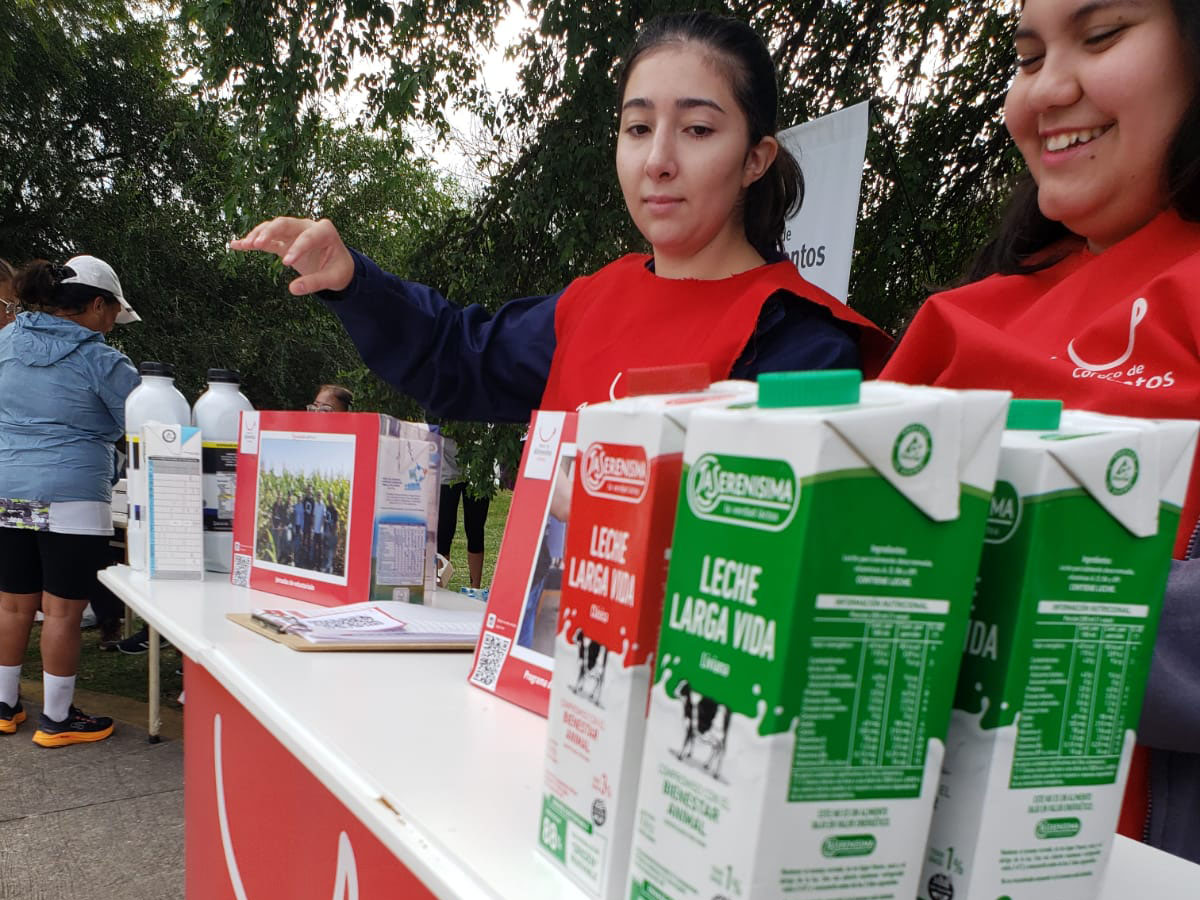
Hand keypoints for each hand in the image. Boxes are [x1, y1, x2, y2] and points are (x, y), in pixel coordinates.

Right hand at [229, 217, 355, 294]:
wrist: (338, 265)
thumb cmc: (339, 270)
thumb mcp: (333, 279)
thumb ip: (315, 283)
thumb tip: (293, 289)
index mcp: (325, 231)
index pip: (308, 237)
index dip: (297, 249)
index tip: (286, 264)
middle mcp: (307, 226)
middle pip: (284, 223)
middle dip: (270, 232)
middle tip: (257, 244)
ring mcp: (294, 232)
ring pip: (272, 228)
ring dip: (258, 235)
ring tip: (246, 245)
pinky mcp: (285, 241)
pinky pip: (267, 240)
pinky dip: (252, 242)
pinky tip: (236, 245)